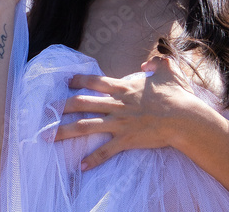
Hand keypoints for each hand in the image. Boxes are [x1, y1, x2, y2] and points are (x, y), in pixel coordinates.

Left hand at [54, 56, 200, 170]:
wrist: (183, 117)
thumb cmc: (177, 95)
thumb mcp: (169, 71)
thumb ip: (158, 63)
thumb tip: (149, 62)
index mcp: (124, 88)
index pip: (95, 81)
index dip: (78, 80)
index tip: (66, 82)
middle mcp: (116, 104)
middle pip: (82, 103)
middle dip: (60, 106)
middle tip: (45, 110)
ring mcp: (119, 123)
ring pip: (85, 127)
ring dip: (64, 132)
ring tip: (47, 137)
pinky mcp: (126, 140)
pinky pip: (105, 151)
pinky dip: (93, 160)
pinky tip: (81, 167)